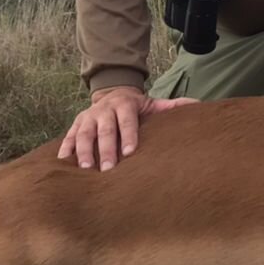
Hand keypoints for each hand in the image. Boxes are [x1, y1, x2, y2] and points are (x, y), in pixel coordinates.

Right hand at [58, 86, 198, 170]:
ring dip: (84, 151)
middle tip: (108, 169)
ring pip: (84, 134)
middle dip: (106, 149)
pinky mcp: (76, 124)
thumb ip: (174, 107)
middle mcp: (105, 110)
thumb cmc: (138, 107)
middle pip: (105, 130)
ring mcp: (88, 117)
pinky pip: (68, 136)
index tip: (130, 153)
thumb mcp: (154, 104)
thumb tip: (199, 106)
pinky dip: (65, 148)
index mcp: (125, 105)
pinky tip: (63, 162)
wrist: (113, 94)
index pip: (127, 121)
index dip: (128, 135)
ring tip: (86, 170)